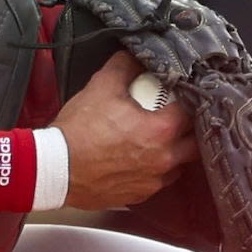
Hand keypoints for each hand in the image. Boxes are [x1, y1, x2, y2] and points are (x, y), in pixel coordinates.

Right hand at [54, 55, 191, 209]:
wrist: (56, 169)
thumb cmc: (78, 132)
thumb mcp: (101, 87)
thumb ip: (124, 66)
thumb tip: (134, 57)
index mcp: (161, 131)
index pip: (192, 111)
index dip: (190, 100)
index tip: (180, 94)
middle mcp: (164, 159)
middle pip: (194, 144)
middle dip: (189, 129)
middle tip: (175, 118)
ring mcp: (152, 181)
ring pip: (178, 165)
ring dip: (174, 152)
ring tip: (158, 140)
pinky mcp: (139, 195)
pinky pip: (158, 181)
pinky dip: (155, 170)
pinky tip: (140, 159)